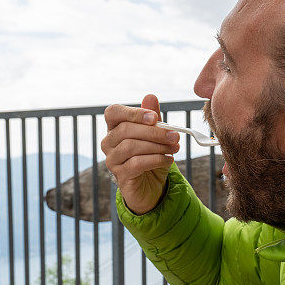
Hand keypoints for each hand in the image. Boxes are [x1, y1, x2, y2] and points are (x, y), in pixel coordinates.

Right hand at [102, 94, 179, 214]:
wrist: (152, 188)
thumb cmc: (152, 159)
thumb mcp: (156, 138)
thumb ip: (153, 119)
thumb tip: (150, 96)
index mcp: (115, 128)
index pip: (113, 112)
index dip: (133, 113)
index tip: (155, 117)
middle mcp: (109, 142)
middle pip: (126, 130)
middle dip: (154, 132)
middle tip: (175, 136)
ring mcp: (112, 160)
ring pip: (131, 146)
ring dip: (157, 146)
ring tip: (174, 148)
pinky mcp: (120, 175)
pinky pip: (137, 163)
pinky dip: (156, 160)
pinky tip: (169, 160)